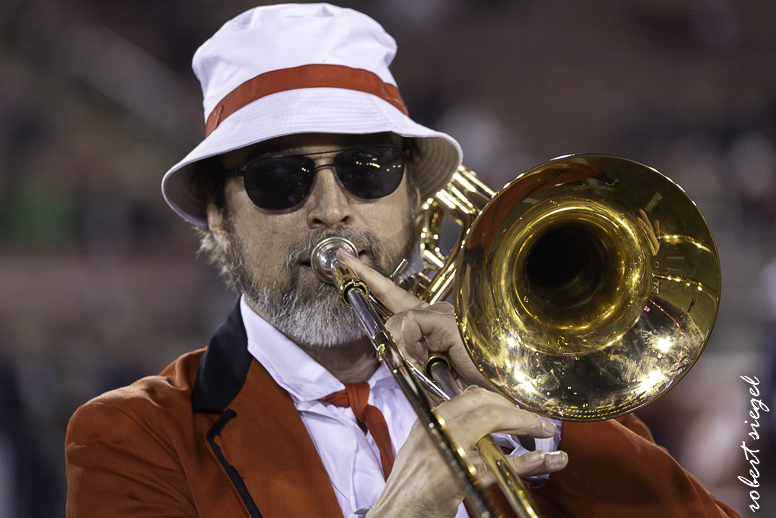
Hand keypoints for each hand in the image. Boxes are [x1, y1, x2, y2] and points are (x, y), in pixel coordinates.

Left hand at [336, 250, 486, 386]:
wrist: (498, 393)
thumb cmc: (467, 385)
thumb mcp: (428, 372)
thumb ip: (407, 357)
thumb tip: (391, 344)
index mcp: (432, 324)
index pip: (395, 296)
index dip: (371, 279)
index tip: (347, 259)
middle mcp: (437, 312)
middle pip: (391, 295)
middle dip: (366, 276)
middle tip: (342, 257)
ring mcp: (443, 314)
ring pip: (398, 318)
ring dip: (402, 347)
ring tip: (424, 363)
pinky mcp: (446, 320)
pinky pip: (410, 325)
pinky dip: (412, 345)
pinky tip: (431, 358)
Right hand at [369, 387, 566, 517]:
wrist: (392, 517)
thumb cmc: (411, 491)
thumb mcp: (427, 452)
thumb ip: (452, 434)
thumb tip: (491, 427)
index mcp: (428, 420)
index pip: (471, 397)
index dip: (502, 400)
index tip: (521, 410)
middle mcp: (434, 428)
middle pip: (484, 404)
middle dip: (518, 411)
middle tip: (540, 423)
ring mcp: (442, 450)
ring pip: (492, 424)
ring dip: (527, 426)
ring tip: (545, 434)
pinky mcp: (452, 477)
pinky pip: (497, 465)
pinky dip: (527, 462)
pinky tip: (544, 461)